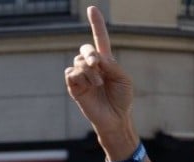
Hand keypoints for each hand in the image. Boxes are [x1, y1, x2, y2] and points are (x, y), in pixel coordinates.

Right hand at [64, 7, 135, 141]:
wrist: (115, 118)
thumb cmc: (122, 99)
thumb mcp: (123, 78)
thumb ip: (111, 65)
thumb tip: (96, 58)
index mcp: (106, 61)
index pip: (99, 38)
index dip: (96, 24)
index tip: (92, 9)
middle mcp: (92, 67)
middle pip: (85, 49)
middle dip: (89, 54)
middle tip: (96, 64)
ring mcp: (82, 77)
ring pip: (78, 63)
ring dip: (89, 71)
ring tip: (98, 84)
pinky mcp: (74, 88)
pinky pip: (70, 74)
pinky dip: (79, 77)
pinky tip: (87, 86)